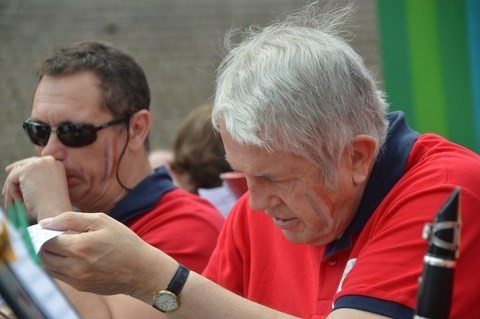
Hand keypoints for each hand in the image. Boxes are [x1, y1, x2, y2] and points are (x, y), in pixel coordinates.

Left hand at [3, 156, 71, 219]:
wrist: (55, 211)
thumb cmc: (51, 206)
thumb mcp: (47, 188)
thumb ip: (37, 178)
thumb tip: (15, 172)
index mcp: (57, 165)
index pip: (35, 163)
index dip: (22, 170)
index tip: (10, 174)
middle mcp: (49, 161)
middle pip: (24, 165)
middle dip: (13, 177)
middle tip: (5, 190)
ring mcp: (39, 163)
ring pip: (16, 174)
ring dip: (12, 189)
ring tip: (15, 203)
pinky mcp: (28, 169)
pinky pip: (12, 179)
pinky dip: (12, 192)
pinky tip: (20, 201)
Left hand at [39, 212, 172, 299]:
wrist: (142, 270)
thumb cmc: (124, 242)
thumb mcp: (102, 221)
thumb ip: (71, 219)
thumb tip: (45, 223)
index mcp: (79, 247)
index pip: (46, 240)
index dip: (45, 233)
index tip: (50, 228)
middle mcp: (74, 266)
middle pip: (44, 255)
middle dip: (45, 244)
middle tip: (56, 236)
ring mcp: (77, 279)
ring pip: (49, 267)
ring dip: (51, 256)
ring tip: (65, 246)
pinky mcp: (80, 287)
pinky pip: (60, 276)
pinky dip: (60, 265)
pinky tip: (75, 257)